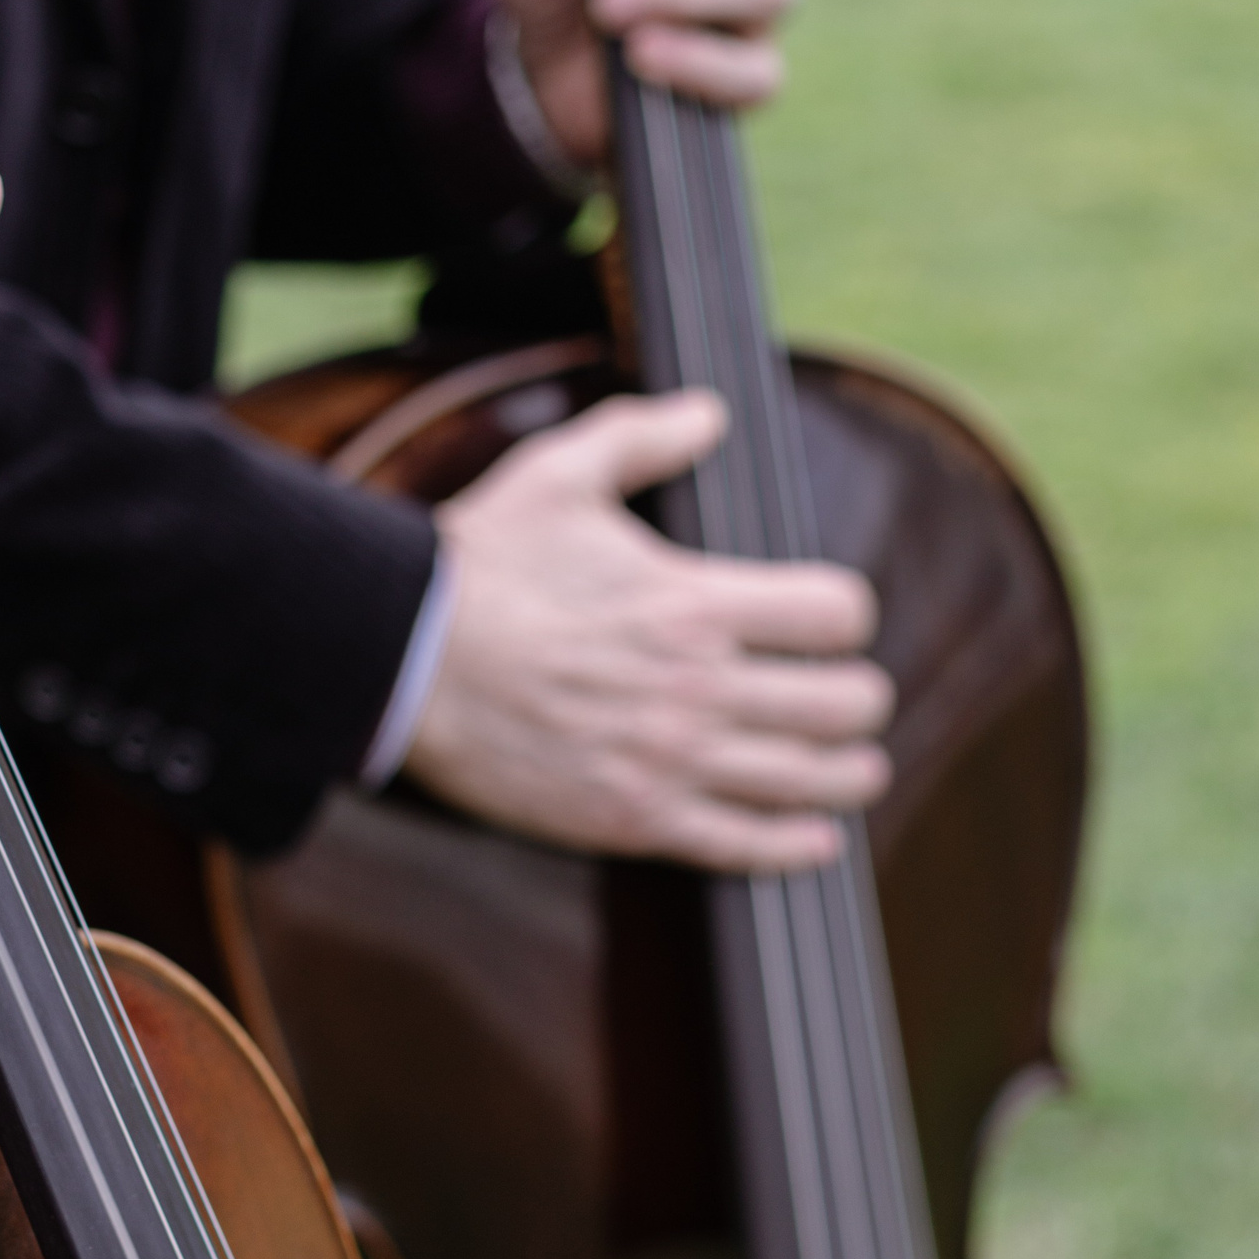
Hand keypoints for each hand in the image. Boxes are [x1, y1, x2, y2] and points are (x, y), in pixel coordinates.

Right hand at [406, 392, 889, 872]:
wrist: (402, 663)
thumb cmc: (476, 570)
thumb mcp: (558, 475)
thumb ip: (642, 435)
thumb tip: (708, 413)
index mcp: (695, 600)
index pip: (839, 613)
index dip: (844, 616)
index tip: (826, 624)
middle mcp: (698, 685)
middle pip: (848, 701)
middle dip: (856, 698)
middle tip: (845, 700)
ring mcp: (668, 758)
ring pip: (815, 778)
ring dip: (848, 772)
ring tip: (852, 769)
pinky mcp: (631, 816)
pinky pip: (745, 844)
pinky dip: (792, 845)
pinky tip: (813, 837)